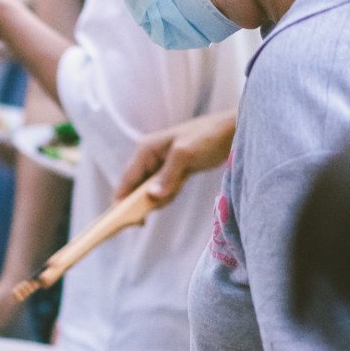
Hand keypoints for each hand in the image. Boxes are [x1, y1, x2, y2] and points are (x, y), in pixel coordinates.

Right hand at [114, 110, 237, 203]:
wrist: (231, 131)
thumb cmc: (207, 137)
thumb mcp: (185, 155)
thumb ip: (167, 176)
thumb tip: (152, 197)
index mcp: (146, 150)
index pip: (127, 179)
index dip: (121, 199)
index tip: (118, 219)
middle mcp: (149, 157)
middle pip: (136, 187)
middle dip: (144, 200)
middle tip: (153, 209)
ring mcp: (161, 164)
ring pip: (151, 190)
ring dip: (162, 196)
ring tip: (179, 185)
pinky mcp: (172, 170)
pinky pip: (164, 188)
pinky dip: (170, 193)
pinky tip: (181, 185)